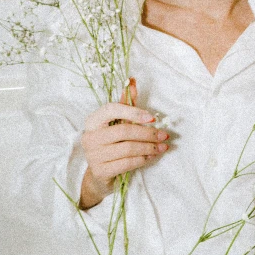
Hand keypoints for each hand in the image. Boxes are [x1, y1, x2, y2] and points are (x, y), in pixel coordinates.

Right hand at [79, 78, 168, 208]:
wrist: (100, 174)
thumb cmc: (111, 143)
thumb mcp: (118, 122)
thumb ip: (126, 104)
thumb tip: (132, 80)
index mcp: (93, 121)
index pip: (112, 110)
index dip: (133, 112)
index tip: (152, 118)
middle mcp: (90, 137)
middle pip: (123, 131)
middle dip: (148, 133)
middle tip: (164, 135)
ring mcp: (93, 156)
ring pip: (128, 148)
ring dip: (149, 147)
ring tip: (162, 147)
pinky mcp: (100, 171)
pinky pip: (127, 163)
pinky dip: (143, 159)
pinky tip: (152, 156)